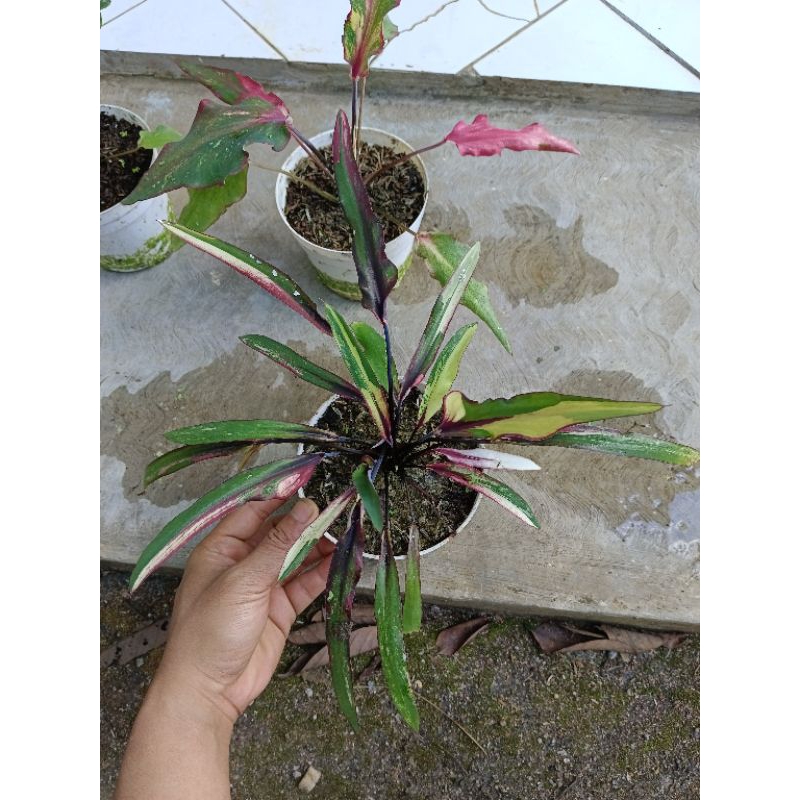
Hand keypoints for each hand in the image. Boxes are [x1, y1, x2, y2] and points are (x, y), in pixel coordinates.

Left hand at [151, 496, 330, 726]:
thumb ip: (279, 544)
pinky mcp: (278, 610)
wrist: (209, 691)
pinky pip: (304, 584)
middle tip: (333, 512)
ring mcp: (261, 587)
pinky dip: (322, 574)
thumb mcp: (244, 581)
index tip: (307, 485)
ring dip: (317, 548)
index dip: (279, 498)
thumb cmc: (209, 632)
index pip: (252, 512)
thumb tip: (305, 509)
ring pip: (295, 558)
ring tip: (341, 537)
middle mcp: (241, 565)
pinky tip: (339, 562)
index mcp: (220, 550)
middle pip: (278, 534)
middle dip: (304, 524)